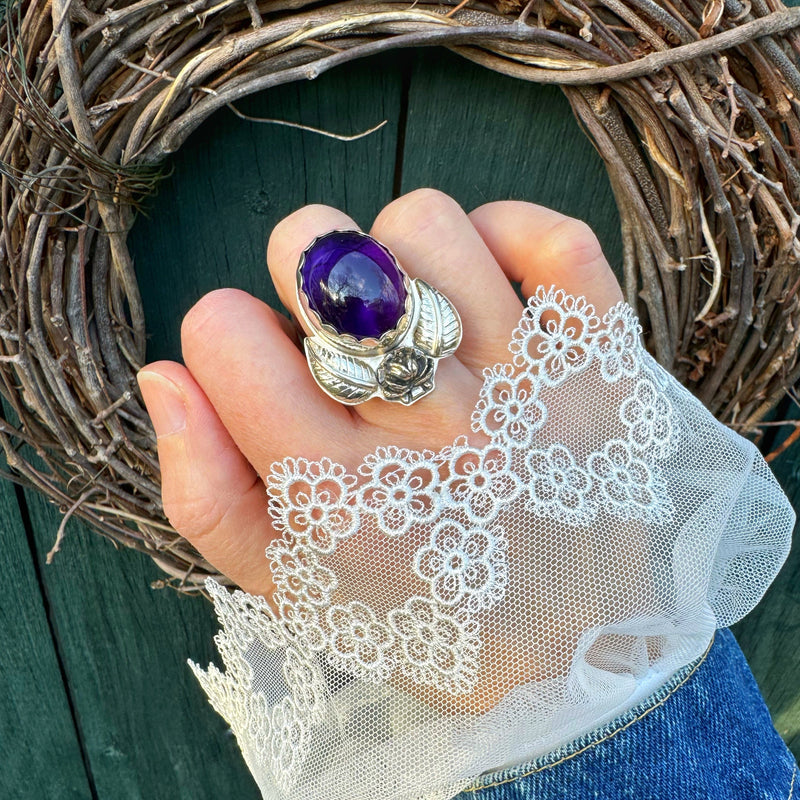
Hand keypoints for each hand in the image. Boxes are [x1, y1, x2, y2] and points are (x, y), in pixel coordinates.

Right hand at [138, 189, 623, 706]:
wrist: (569, 655)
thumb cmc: (419, 618)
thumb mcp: (290, 586)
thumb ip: (206, 491)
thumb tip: (167, 375)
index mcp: (334, 492)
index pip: (223, 333)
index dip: (228, 333)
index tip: (267, 362)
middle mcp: (428, 432)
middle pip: (321, 259)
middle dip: (302, 271)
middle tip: (337, 324)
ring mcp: (526, 388)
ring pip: (425, 227)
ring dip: (400, 254)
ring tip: (417, 314)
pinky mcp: (600, 363)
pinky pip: (552, 239)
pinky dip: (508, 233)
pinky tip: (488, 285)